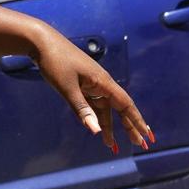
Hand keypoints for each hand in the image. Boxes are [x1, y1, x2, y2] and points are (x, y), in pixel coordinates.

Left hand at [34, 33, 153, 153]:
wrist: (41, 42)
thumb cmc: (55, 62)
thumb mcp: (67, 88)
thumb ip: (82, 110)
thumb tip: (96, 131)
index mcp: (103, 82)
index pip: (126, 105)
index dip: (137, 121)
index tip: (147, 135)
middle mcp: (101, 84)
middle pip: (119, 108)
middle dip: (129, 127)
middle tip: (140, 144)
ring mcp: (91, 84)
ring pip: (104, 109)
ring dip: (109, 126)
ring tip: (112, 146)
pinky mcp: (81, 84)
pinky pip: (93, 104)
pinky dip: (96, 117)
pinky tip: (97, 128)